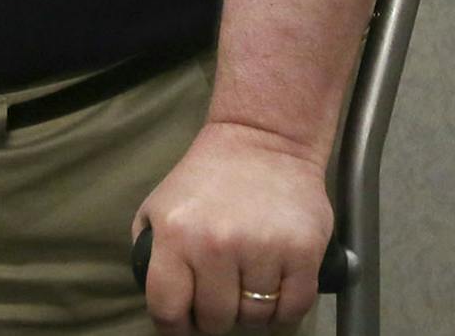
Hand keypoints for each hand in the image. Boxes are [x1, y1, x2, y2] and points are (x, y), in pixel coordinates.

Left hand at [134, 119, 330, 333]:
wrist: (265, 137)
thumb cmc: (209, 177)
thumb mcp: (159, 207)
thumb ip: (151, 256)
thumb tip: (164, 304)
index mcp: (176, 235)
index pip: (168, 312)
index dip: (177, 326)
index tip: (187, 321)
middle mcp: (217, 244)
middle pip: (215, 320)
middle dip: (217, 313)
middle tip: (224, 294)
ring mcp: (263, 246)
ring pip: (255, 317)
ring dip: (253, 308)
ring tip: (251, 282)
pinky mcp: (302, 249)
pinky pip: (293, 308)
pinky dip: (286, 308)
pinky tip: (277, 287)